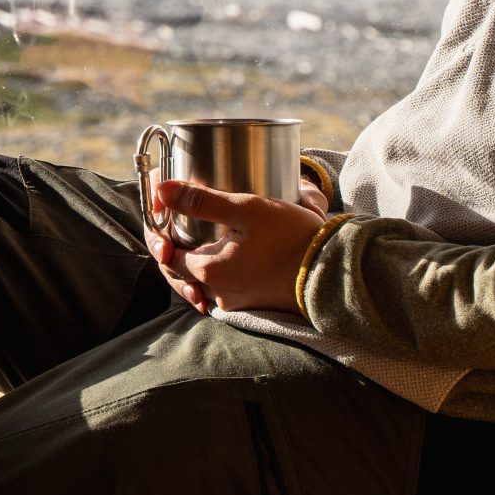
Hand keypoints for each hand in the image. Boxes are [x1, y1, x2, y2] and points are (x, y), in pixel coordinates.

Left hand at [148, 178, 326, 315]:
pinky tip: (229, 253)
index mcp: (208, 270)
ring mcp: (236, 302)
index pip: (166, 254)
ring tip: (204, 233)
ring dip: (198, 260)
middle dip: (177, 245)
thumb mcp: (248, 209)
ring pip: (203, 280)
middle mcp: (217, 293)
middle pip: (181, 270)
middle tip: (183, 219)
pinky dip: (220, 271)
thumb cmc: (293, 237)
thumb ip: (202, 200)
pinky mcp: (253, 304)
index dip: (161, 232)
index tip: (167, 211)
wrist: (333, 273)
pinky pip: (224, 288)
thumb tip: (162, 190)